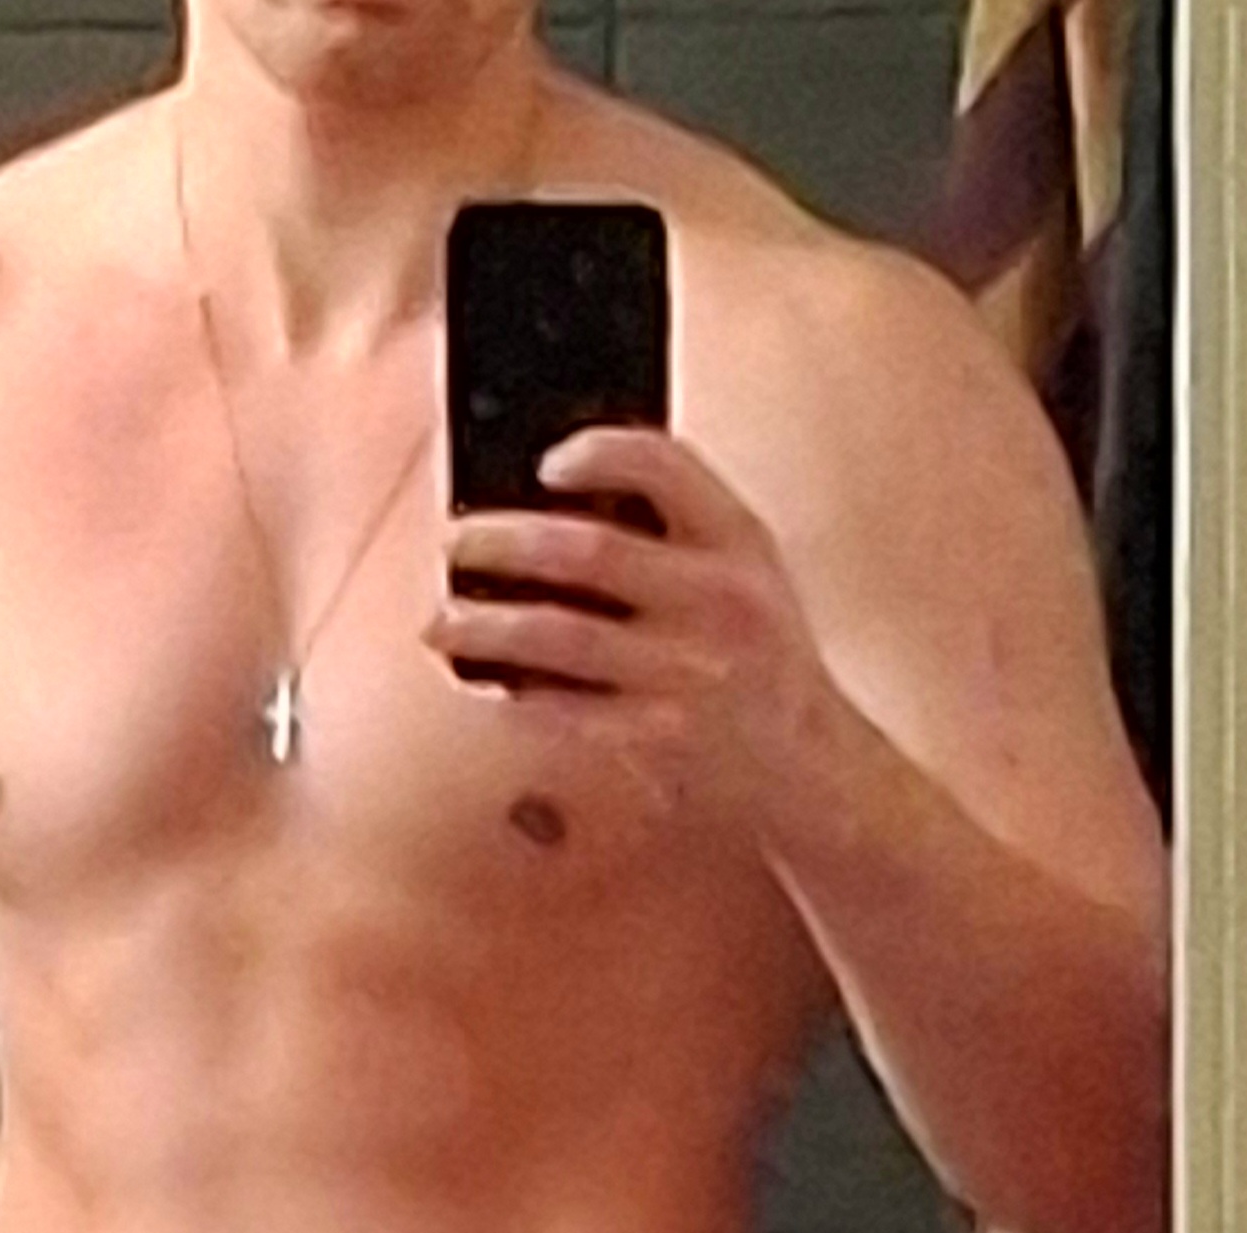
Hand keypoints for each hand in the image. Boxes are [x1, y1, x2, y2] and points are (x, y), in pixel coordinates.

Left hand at [427, 425, 844, 826]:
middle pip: (588, 552)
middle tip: (453, 544)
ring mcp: (686, 673)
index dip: (601, 451)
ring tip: (439, 622)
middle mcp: (718, 602)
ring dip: (483, 626)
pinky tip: (483, 679)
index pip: (669, 466)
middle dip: (502, 543)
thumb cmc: (757, 657)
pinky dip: (513, 692)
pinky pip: (561, 709)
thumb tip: (554, 502)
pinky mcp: (656, 738)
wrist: (807, 767)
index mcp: (741, 543)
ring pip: (557, 637)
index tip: (545, 462)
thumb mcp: (746, 575)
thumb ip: (676, 533)